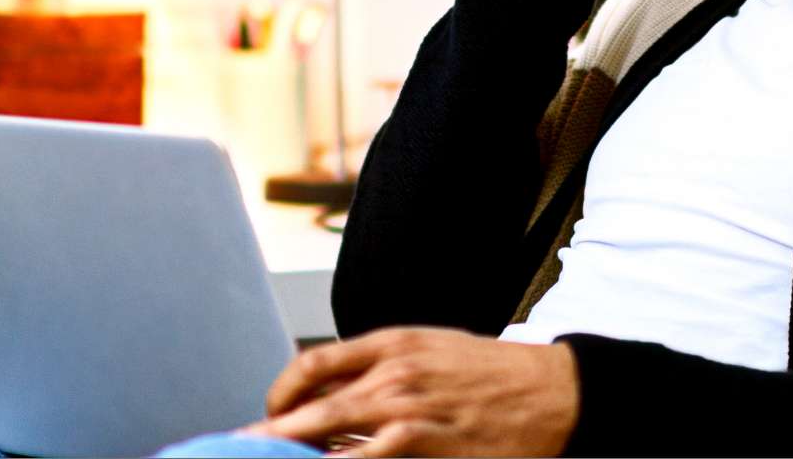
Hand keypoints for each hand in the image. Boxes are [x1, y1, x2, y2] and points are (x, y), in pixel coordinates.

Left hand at [252, 327, 579, 456]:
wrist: (554, 394)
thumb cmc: (494, 376)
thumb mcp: (434, 350)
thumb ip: (385, 367)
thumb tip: (336, 394)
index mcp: (393, 344)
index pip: (313, 364)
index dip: (280, 391)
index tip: (268, 412)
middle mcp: (393, 377)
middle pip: (310, 410)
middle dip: (268, 436)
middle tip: (238, 449)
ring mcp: (409, 416)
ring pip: (331, 442)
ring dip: (294, 457)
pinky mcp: (427, 450)